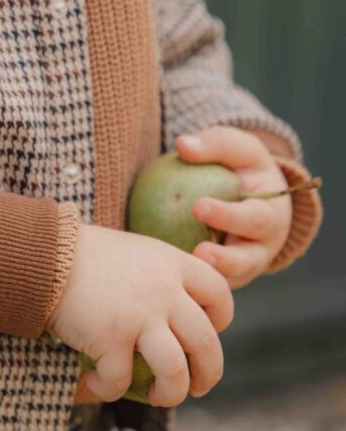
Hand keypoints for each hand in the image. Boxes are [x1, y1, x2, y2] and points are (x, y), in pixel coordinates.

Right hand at [46, 222, 233, 407]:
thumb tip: (170, 311)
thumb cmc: (83, 254)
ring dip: (171, 394)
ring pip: (174, 372)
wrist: (45, 254)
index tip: (207, 334)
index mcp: (174, 265)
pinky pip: (119, 381)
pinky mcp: (110, 339)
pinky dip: (108, 390)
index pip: (220, 294)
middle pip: (207, 343)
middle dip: (208, 374)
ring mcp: (140, 317)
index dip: (221, 320)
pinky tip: (96, 383)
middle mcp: (165, 292)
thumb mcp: (135, 252)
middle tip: (197, 387)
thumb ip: (158, 276)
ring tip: (158, 398)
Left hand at [176, 127, 292, 289]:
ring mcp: (242, 271)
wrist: (251, 203)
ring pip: (227, 281)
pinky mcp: (222, 282)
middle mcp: (260, 249)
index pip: (254, 218)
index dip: (229, 216)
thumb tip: (183, 145)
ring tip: (183, 271)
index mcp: (270, 217)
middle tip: (198, 252)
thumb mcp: (239, 151)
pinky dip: (188, 283)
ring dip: (207, 279)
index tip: (198, 206)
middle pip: (247, 260)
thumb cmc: (243, 171)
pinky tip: (160, 275)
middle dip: (226, 260)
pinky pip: (205, 286)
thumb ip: (216, 144)